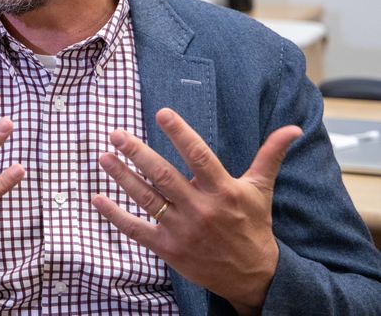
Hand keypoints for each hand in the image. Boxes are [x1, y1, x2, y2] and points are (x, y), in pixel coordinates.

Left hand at [91, 108, 301, 314]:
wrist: (254, 277)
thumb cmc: (254, 227)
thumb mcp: (261, 190)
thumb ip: (270, 156)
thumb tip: (292, 129)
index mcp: (224, 190)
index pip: (199, 156)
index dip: (181, 134)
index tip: (163, 113)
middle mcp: (201, 208)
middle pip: (164, 176)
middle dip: (138, 153)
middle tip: (116, 134)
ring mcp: (183, 230)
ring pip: (147, 199)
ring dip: (122, 178)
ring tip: (103, 157)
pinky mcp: (169, 248)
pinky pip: (136, 229)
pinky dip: (115, 215)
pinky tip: (97, 199)